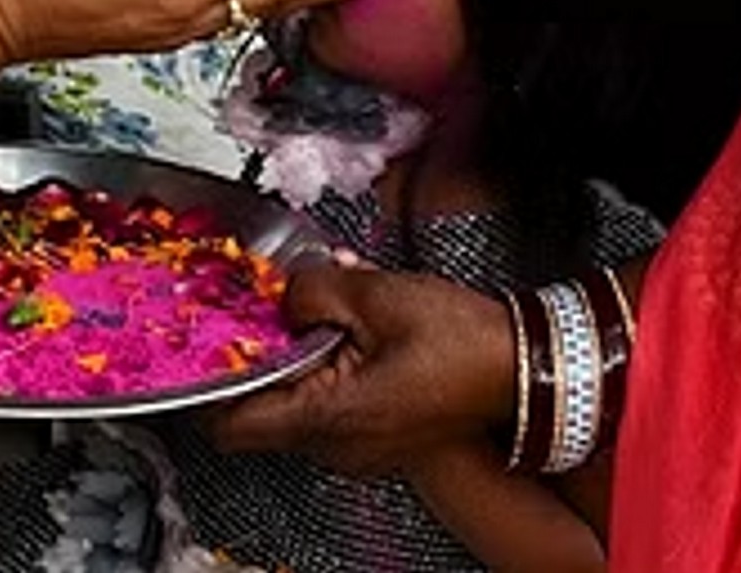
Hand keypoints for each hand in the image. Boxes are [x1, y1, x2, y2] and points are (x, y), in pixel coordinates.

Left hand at [211, 263, 518, 475]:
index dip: (215, 382)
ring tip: (342, 312)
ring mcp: (359, 450)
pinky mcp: (378, 440)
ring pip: (301, 403)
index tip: (216, 343)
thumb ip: (311, 290)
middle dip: (273, 351)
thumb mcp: (376, 296)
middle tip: (292, 307)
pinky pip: (335, 407)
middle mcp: (337, 448)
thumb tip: (282, 294)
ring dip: (308, 354)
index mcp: (329, 418)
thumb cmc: (462, 342)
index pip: (230, 424)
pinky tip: (362, 331)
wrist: (525, 368)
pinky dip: (336, 368)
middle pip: (265, 407)